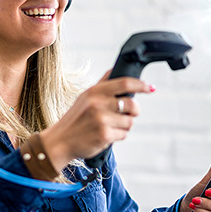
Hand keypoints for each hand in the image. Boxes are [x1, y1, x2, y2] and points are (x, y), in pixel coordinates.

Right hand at [39, 71, 153, 170]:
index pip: (124, 82)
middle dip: (135, 111)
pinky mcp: (105, 135)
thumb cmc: (75, 119)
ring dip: (124, 126)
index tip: (150, 88)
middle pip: (132, 104)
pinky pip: (124, 134)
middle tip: (128, 113)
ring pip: (130, 121)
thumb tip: (116, 69)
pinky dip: (118, 136)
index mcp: (94, 91)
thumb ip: (102, 84)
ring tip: (110, 126)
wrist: (60, 141)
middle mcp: (98, 103)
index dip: (141, 84)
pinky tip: (105, 135)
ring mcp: (101, 119)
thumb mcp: (85, 97)